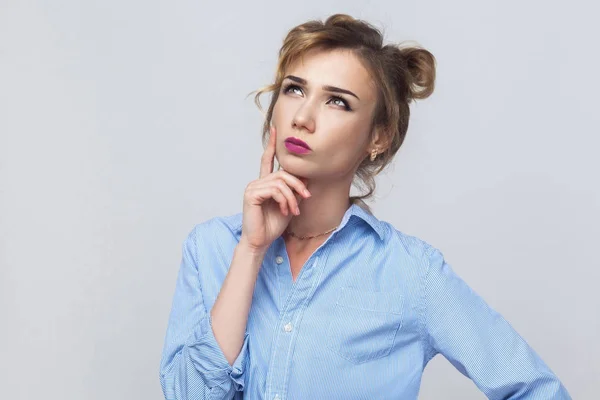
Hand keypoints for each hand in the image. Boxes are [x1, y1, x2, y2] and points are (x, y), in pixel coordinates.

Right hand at [240, 126, 310, 251]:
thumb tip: (306, 175)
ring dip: (292, 197)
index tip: (276, 129)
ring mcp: (253, 187)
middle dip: (298, 184)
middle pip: (283, 173)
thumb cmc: (273, 225)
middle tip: (306, 197)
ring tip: (293, 210)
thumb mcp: (290, 204)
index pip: (268, 159)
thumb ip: (295, 189)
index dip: (272, 144)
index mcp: (265, 182)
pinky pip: (274, 190)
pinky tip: (285, 210)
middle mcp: (257, 182)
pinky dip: (284, 200)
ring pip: (281, 182)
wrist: (261, 241)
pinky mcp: (251, 194)